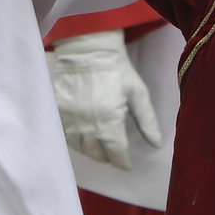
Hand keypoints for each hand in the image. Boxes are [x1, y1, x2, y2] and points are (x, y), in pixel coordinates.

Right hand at [47, 30, 163, 170]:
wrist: (88, 49)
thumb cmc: (117, 69)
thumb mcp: (138, 93)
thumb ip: (147, 121)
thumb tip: (156, 144)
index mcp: (109, 121)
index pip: (116, 153)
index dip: (123, 162)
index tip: (127, 165)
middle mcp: (87, 125)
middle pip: (98, 154)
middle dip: (109, 157)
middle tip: (115, 154)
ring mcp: (70, 120)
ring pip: (81, 149)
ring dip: (92, 152)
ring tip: (101, 148)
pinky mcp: (58, 113)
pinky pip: (66, 137)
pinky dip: (76, 142)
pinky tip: (85, 137)